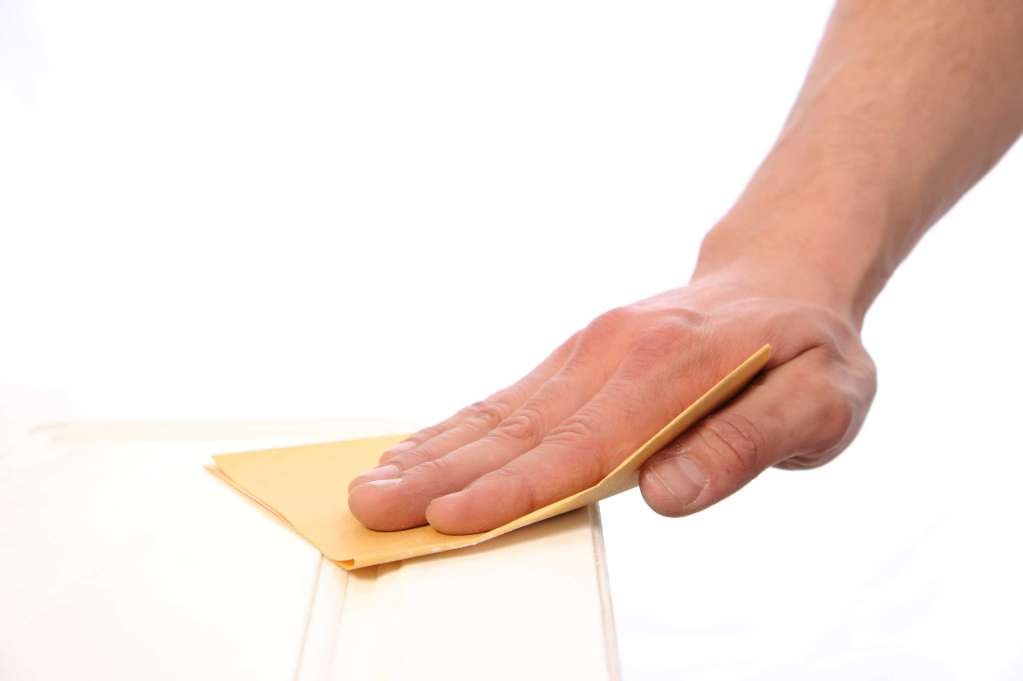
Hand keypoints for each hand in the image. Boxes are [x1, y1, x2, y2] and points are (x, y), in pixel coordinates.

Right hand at [347, 271, 875, 533]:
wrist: (779, 278)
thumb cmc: (808, 350)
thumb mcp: (823, 399)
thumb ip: (748, 443)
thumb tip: (666, 492)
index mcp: (673, 367)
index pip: (581, 444)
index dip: (512, 489)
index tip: (449, 520)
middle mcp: (614, 352)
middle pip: (518, 427)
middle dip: (440, 475)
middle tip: (369, 507)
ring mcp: (589, 351)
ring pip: (501, 410)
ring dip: (433, 451)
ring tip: (373, 481)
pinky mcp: (577, 358)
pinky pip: (510, 397)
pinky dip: (459, 427)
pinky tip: (420, 448)